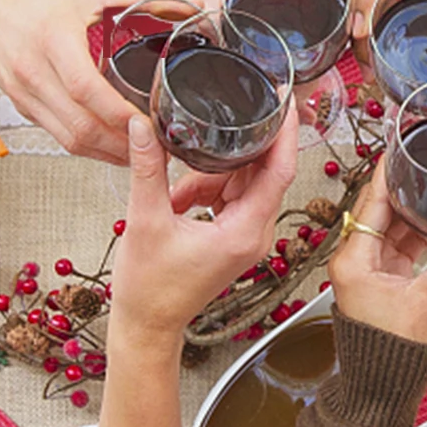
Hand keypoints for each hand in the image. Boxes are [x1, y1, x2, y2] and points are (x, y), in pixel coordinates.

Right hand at [0, 0, 163, 162]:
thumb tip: (190, 4)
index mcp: (53, 39)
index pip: (87, 90)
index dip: (121, 115)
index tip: (150, 125)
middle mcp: (33, 71)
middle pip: (80, 127)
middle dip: (121, 146)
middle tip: (153, 148)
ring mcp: (22, 93)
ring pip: (67, 140)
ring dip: (104, 152)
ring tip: (136, 152)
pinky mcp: (19, 104)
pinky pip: (56, 135)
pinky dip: (85, 143)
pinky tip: (107, 140)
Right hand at [110, 111, 298, 340]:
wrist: (147, 324)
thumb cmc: (150, 288)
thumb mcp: (145, 220)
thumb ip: (148, 169)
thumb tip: (142, 127)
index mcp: (245, 232)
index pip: (280, 171)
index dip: (284, 133)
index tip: (283, 103)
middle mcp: (254, 235)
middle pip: (263, 173)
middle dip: (239, 148)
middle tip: (220, 123)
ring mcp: (246, 237)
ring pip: (244, 183)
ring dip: (214, 174)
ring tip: (179, 190)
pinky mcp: (234, 238)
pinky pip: (231, 198)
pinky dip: (209, 189)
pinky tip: (180, 198)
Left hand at [328, 158, 426, 344]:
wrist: (380, 386)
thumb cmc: (389, 351)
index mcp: (352, 261)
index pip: (371, 204)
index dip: (387, 176)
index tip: (398, 152)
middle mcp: (353, 260)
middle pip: (380, 212)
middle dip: (405, 190)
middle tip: (424, 165)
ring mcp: (367, 269)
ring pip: (391, 228)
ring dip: (415, 213)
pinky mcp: (381, 278)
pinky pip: (398, 245)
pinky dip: (418, 234)